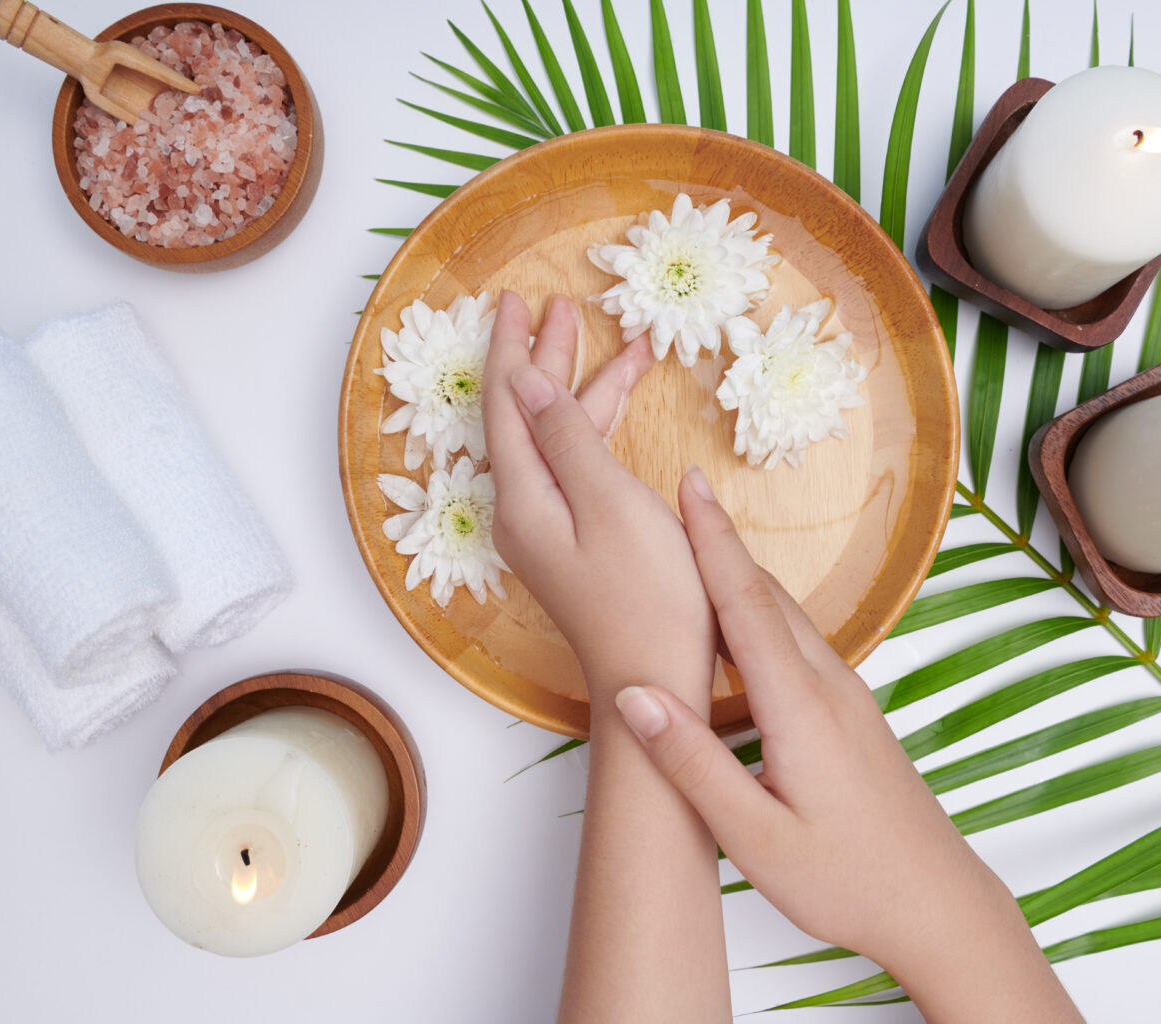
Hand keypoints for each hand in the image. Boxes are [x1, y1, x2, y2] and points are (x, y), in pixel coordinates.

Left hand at [482, 291, 717, 707]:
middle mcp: (524, 512)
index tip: (516, 300)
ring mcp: (551, 529)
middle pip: (527, 418)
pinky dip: (600, 432)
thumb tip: (522, 384)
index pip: (504, 406)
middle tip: (559, 307)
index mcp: (522, 499)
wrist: (656, 679)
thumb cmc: (646, 595)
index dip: (511, 349)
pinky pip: (579, 467)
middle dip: (546, 360)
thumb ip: (566, 438)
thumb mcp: (609, 504)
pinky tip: (624, 408)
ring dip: (585, 392)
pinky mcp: (579, 542)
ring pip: (559, 440)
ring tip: (621, 343)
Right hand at [614, 468, 1082, 1020]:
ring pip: (786, 617)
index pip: (745, 603)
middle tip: (677, 497)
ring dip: (740, 576)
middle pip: (765, 595)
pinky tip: (738, 628)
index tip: (687, 483)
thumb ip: (693, 764)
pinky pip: (799, 643)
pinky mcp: (852, 714)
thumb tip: (635, 696)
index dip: (712, 540)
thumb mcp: (756, 837)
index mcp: (801, 707)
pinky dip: (759, 614)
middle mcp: (829, 686)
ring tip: (696, 546)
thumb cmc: (849, 881)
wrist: (939, 905)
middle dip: (720, 542)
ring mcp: (848, 697)